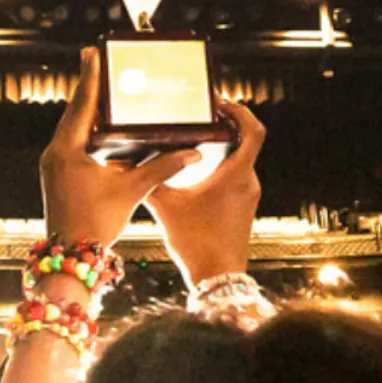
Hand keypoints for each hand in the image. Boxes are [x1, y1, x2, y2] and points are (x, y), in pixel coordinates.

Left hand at [41, 47, 202, 247]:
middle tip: (95, 60)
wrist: (70, 254)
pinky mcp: (55, 174)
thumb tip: (192, 153)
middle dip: (88, 86)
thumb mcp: (131, 191)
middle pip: (74, 111)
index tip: (93, 52)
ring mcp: (52, 163)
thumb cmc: (95, 224)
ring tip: (98, 86)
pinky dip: (83, 128)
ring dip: (85, 107)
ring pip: (70, 126)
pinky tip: (95, 126)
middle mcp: (55, 152)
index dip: (91, 77)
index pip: (82, 104)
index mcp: (69, 150)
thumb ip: (161, 168)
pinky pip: (69, 141)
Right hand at [144, 98, 264, 286]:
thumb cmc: (197, 244)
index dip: (240, 111)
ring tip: (194, 142)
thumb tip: (127, 162)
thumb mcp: (166, 207)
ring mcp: (248, 196)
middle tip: (200, 118)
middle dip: (225, 128)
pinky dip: (221, 169)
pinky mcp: (243, 209)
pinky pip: (236, 178)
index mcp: (236, 175)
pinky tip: (197, 174)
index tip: (221, 104)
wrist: (216, 278)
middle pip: (245, 143)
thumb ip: (150, 180)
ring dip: (222, 149)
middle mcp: (248, 182)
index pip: (253, 131)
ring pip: (240, 161)